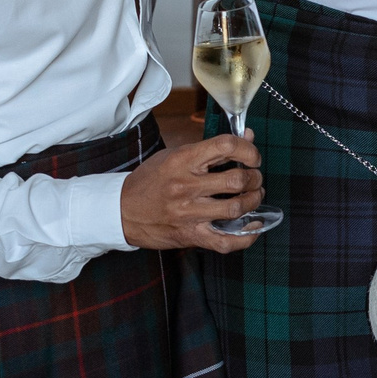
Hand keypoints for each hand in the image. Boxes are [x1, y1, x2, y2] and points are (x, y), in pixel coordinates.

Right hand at [121, 132, 266, 252]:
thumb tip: (247, 136)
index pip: (225, 146)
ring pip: (235, 209)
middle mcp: (185, 187)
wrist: (122, 211)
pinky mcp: (189, 236)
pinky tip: (252, 226)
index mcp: (182, 160)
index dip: (248, 149)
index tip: (252, 156)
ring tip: (254, 196)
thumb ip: (211, 149)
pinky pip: (225, 241)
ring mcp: (188, 214)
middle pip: (236, 180)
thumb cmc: (150, 180)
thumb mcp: (175, 155)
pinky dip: (245, 236)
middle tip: (254, 177)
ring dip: (253, 201)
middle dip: (254, 178)